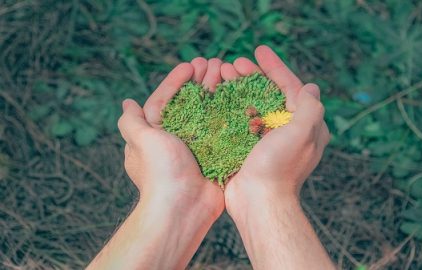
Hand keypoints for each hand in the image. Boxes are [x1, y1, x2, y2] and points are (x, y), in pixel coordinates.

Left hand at [87, 61, 226, 269]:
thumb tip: (126, 103)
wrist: (183, 208)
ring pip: (208, 112)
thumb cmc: (161, 172)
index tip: (191, 65)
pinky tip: (238, 97)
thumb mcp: (141, 141)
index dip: (177, 80)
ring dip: (216, 92)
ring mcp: (197, 147)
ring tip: (227, 72)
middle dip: (200, 81)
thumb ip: (132, 122)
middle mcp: (176, 139)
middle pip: (189, 102)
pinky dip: (229, 113)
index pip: (165, 99)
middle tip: (215, 63)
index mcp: (156, 133)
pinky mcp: (215, 155)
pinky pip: (222, 128)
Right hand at [222, 45, 329, 212]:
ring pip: (255, 105)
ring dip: (240, 88)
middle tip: (235, 63)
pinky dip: (233, 106)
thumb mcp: (301, 133)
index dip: (276, 67)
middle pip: (271, 94)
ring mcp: (269, 139)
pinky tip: (220, 97)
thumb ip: (309, 107)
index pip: (292, 88)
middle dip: (254, 76)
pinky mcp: (251, 147)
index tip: (259, 50)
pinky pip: (243, 120)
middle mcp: (290, 131)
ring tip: (223, 74)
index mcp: (306, 126)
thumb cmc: (279, 168)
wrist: (258, 202)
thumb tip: (311, 87)